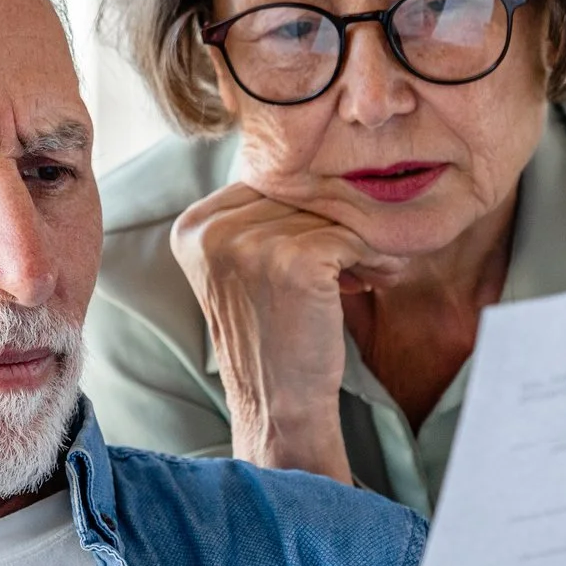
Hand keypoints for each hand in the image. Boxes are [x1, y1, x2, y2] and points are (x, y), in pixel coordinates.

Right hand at [170, 181, 403, 479]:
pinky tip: (373, 282)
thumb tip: (310, 159)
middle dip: (335, 223)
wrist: (281, 406)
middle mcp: (212, 231)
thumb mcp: (244, 269)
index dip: (304, 211)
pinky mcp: (293, 260)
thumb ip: (257, 216)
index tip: (325, 247)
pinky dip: (373, 256)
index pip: (266, 183)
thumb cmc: (273, 337)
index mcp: (192, 227)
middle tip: (360, 260)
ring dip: (360, 241)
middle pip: (297, 194)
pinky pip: (351, 235)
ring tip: (367, 274)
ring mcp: (249, 243)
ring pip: (328, 213)